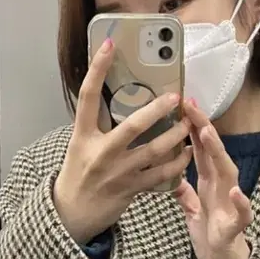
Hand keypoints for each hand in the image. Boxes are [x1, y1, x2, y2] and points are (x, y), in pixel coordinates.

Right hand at [53, 38, 193, 244]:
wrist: (71, 213)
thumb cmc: (78, 174)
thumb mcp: (80, 145)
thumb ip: (97, 125)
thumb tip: (116, 98)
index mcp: (83, 135)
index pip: (88, 96)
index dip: (98, 69)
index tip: (110, 45)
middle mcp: (101, 152)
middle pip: (132, 126)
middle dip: (157, 110)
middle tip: (175, 97)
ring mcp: (117, 172)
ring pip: (153, 151)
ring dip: (175, 136)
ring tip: (188, 124)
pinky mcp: (131, 189)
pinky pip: (160, 174)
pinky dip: (176, 163)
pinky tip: (186, 153)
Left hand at [173, 100, 252, 258]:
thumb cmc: (211, 236)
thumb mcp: (193, 212)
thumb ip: (185, 194)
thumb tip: (173, 178)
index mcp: (210, 184)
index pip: (201, 151)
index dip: (193, 128)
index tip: (182, 105)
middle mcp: (222, 189)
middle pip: (213, 154)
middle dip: (204, 129)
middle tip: (191, 106)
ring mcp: (231, 206)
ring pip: (228, 175)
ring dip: (219, 154)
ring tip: (208, 134)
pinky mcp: (236, 227)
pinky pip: (242, 214)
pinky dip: (241, 203)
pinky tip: (236, 192)